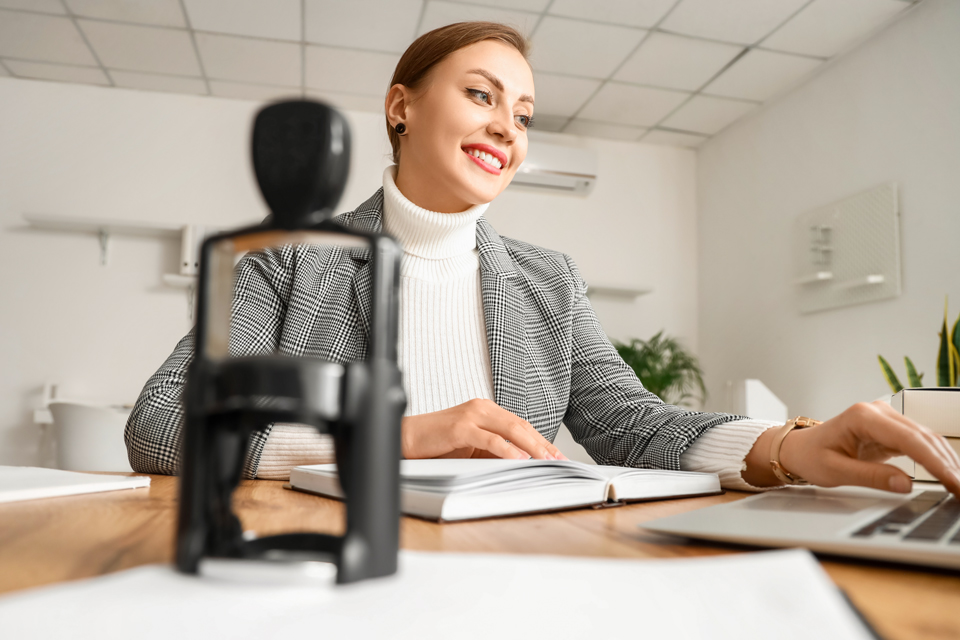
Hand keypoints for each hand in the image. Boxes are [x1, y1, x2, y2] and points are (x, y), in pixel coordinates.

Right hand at [400, 398, 568, 460]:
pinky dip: (506, 449)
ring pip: (509, 430)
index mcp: (486, 410)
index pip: (521, 425)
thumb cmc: (438, 443)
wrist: (408, 438)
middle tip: (558, 460)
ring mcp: (471, 416)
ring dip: (531, 446)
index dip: (541, 440)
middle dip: (542, 444)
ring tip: (546, 460)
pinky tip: (518, 458)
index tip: (557, 456)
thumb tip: (522, 463)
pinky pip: (488, 438)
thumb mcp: (473, 447)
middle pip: (520, 425)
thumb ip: (494, 450)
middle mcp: (482, 408)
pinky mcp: (460, 428)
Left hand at [744, 401, 959, 497]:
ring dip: (945, 461)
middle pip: (923, 436)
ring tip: (959, 485)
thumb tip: (906, 484)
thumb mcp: (835, 471)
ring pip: (926, 438)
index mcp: (862, 416)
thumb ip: (870, 476)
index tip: (952, 481)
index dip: (934, 462)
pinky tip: (948, 474)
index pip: (909, 439)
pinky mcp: (889, 429)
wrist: (798, 448)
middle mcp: (877, 412)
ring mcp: (885, 418)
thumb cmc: (811, 456)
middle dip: (947, 463)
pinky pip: (918, 442)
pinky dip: (935, 458)